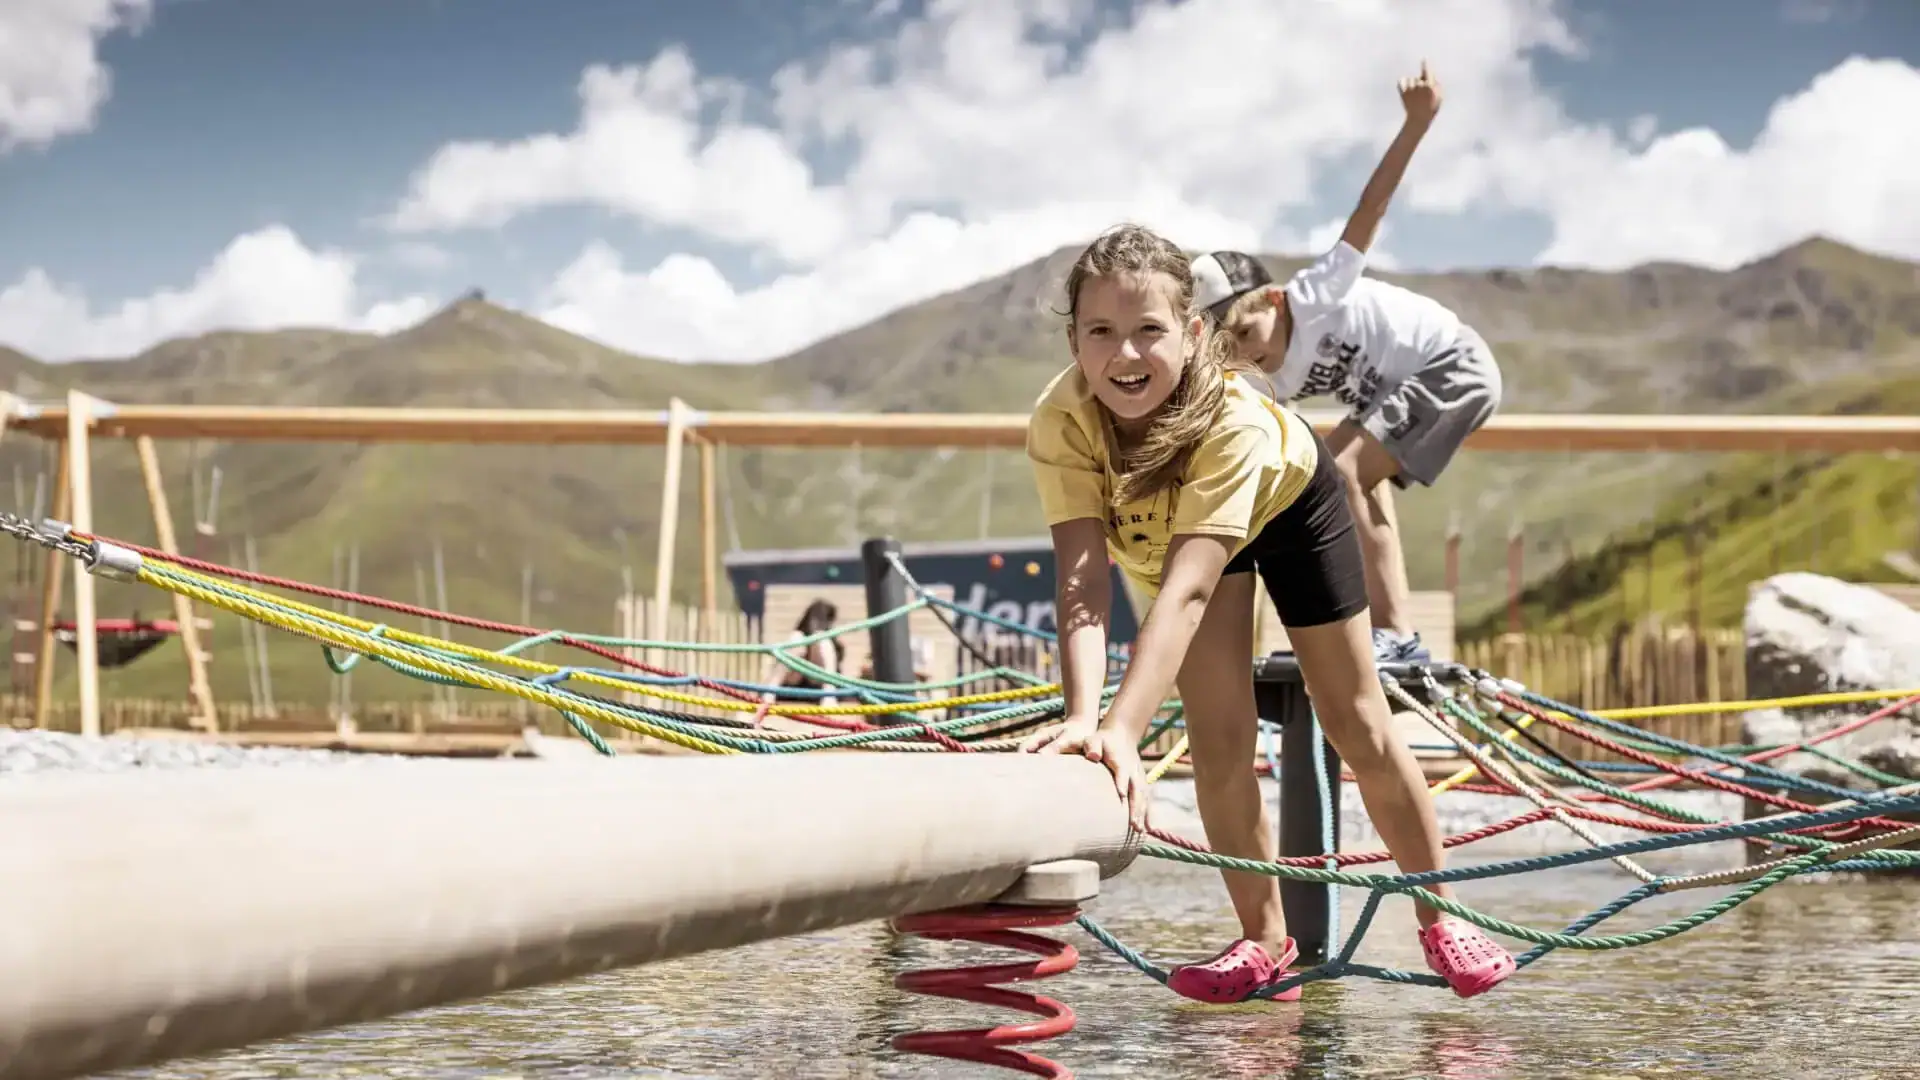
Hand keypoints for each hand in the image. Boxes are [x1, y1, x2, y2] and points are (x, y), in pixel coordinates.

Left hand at [1023, 717, 1147, 830]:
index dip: (1122, 782)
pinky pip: (1146, 799)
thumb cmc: (1102, 740)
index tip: (1122, 796)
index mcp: (1120, 759)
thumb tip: (1092, 756)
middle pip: (1136, 788)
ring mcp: (1139, 776)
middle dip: (1135, 806)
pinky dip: (1147, 813)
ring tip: (1138, 831)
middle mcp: (1133, 770)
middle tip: (1133, 824)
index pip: (1121, 771)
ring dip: (1142, 813)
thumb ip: (1091, 746)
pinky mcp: (1141, 782)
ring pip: (1143, 796)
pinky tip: (1146, 829)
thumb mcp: (1093, 738)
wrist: (1122, 734)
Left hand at [1399, 61, 1441, 125]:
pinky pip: (1401, 80)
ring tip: (1414, 96)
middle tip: (1421, 96)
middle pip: (1419, 78)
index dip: (1426, 65)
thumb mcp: (1439, 96)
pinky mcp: (1402, 92)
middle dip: (1420, 83)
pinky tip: (1406, 91)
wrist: (1418, 119)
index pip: (1427, 72)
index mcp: (1430, 86)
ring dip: (1412, 85)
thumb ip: (1436, 84)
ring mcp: (1410, 88)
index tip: (1424, 59)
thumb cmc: (1431, 108)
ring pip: (1410, 80)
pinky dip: (1403, 83)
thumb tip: (1429, 75)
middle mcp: (1419, 86)